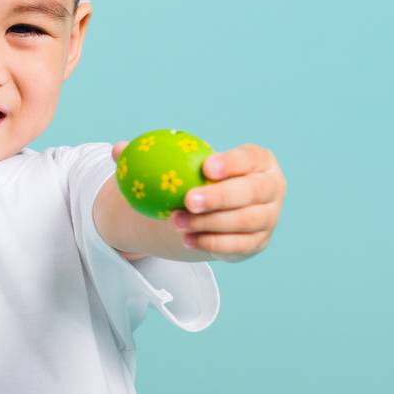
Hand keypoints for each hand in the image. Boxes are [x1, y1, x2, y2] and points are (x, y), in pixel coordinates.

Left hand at [159, 142, 285, 260]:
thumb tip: (122, 147)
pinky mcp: (258, 242)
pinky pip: (238, 246)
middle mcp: (271, 188)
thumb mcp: (184, 162)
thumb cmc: (197, 178)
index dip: (231, 163)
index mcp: (259, 160)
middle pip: (252, 192)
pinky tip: (187, 239)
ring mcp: (268, 217)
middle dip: (220, 196)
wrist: (210, 211)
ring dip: (209, 223)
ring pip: (245, 221)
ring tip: (177, 222)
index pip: (250, 158)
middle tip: (189, 200)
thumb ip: (157, 153)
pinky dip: (212, 243)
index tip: (206, 168)